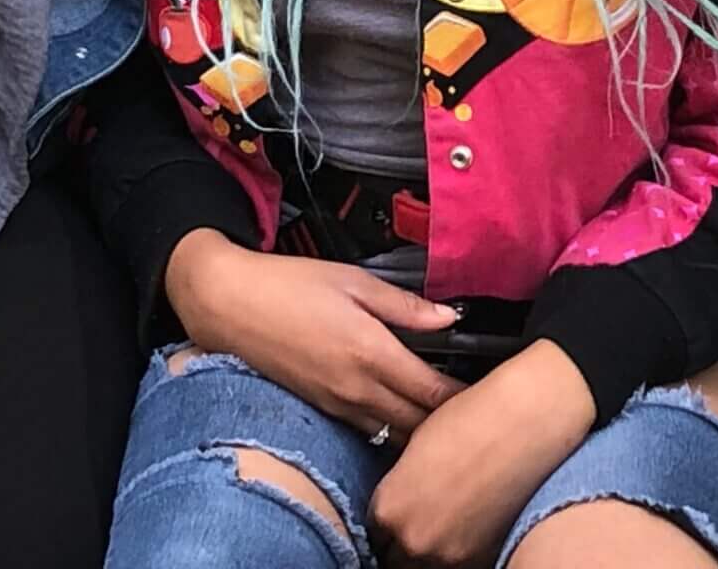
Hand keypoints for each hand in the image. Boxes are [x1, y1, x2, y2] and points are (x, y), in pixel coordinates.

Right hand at [165, 228, 464, 438]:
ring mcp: (336, 405)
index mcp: (371, 353)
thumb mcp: (353, 281)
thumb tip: (449, 317)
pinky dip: (391, 431)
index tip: (489, 397)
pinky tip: (402, 418)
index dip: (465, 401)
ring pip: (393, 435)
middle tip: (476, 414)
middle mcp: (356, 389)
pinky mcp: (320, 410)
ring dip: (420, 432)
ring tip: (446, 422)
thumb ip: (405, 305)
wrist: (228, 304)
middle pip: (418, 425)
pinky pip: (367, 432)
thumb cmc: (287, 286)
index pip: (433, 393)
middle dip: (449, 425)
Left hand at [368, 341, 594, 567]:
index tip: (400, 514)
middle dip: (403, 540)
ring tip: (448, 524)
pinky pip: (458, 564)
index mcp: (390, 507)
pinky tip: (471, 527)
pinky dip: (459, 552)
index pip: (374, 531)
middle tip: (424, 519)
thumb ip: (401, 484)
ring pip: (424, 565)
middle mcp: (413, 539)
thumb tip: (403, 499)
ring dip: (430, 551)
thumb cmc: (473, 421)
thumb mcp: (418, 446)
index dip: (388, 521)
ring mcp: (448, 555)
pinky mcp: (482, 560)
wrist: (527, 423)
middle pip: (394, 556)